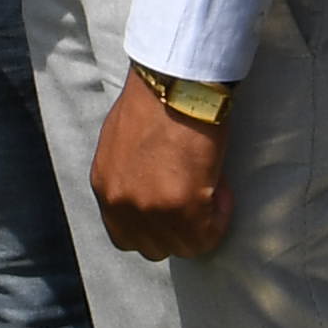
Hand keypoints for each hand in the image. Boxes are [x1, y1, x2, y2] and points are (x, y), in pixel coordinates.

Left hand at [91, 79, 231, 259]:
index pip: (126, 236)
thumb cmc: (155, 99)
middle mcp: (122, 205)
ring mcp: (151, 210)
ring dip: (203, 222)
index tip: (176, 203)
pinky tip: (222, 186)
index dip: (156, 225)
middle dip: (179, 229)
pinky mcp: (183, 207)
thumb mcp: (122, 144)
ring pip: (184, 246)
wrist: (176, 80)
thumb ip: (130, 176)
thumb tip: (153, 189)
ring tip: (212, 187)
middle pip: (154, 247)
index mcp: (105, 187)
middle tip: (197, 197)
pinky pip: (209, 233)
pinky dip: (221, 215)